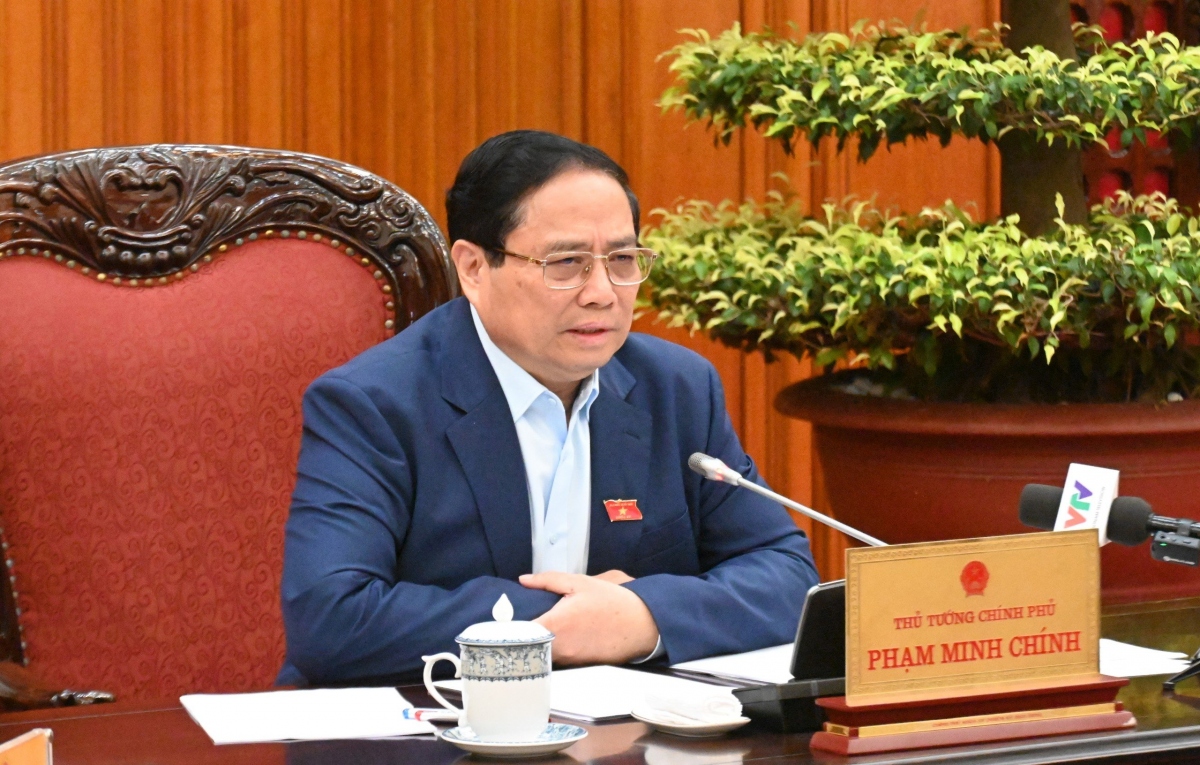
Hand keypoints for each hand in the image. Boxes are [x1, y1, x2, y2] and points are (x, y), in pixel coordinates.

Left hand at [519, 571, 658, 664]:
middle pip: (527, 648)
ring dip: (535, 646)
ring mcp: (569, 660)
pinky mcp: (579, 667)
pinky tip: (556, 639)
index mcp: (555, 624)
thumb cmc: (613, 602)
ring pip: (541, 656)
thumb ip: (548, 581)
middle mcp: (559, 647)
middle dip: (520, 637)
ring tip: (534, 630)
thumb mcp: (580, 583)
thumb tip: (523, 580)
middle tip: (515, 624)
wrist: (644, 625)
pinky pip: (557, 661)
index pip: (519, 633)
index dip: (507, 627)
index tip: (501, 620)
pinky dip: (552, 652)